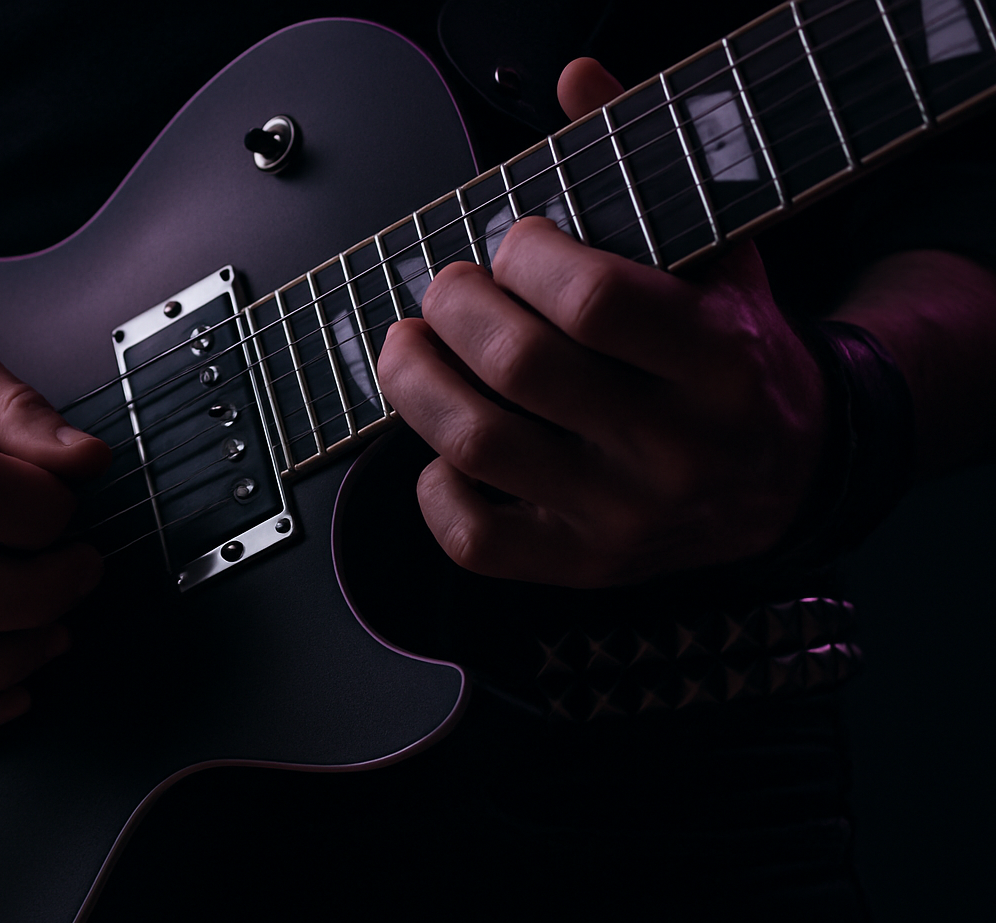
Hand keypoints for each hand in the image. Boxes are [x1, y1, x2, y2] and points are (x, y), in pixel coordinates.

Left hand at [376, 59, 824, 587]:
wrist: (789, 478)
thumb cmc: (737, 359)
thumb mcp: (719, 259)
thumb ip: (644, 170)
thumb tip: (575, 80)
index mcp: (717, 363)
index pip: (593, 300)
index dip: (526, 258)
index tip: (511, 245)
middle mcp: (671, 448)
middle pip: (519, 366)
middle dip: (455, 307)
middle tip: (445, 288)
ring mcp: (620, 516)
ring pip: (476, 444)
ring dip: (415, 381)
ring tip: (409, 346)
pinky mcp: (578, 565)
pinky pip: (473, 538)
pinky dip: (433, 485)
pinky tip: (444, 449)